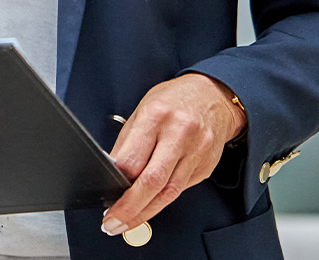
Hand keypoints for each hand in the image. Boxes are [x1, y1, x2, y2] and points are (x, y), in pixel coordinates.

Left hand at [103, 73, 247, 235]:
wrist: (213, 95)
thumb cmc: (173, 101)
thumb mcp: (142, 110)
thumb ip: (128, 142)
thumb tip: (111, 172)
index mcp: (157, 116)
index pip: (133, 159)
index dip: (116, 184)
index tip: (105, 199)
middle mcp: (179, 134)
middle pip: (153, 181)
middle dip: (130, 209)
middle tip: (112, 223)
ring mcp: (197, 151)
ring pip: (169, 192)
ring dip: (145, 213)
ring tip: (126, 223)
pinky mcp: (206, 166)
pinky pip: (181, 189)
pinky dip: (162, 201)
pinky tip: (148, 207)